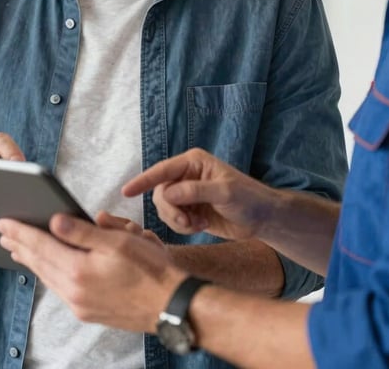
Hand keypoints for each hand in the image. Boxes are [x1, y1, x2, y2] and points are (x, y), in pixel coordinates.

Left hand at [0, 214, 186, 332]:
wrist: (171, 306)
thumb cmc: (151, 270)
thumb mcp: (119, 241)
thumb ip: (83, 232)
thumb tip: (54, 221)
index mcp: (79, 271)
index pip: (41, 246)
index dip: (21, 232)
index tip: (4, 222)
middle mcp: (74, 292)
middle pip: (39, 264)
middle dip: (21, 246)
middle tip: (4, 233)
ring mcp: (80, 305)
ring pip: (47, 278)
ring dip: (32, 260)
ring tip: (18, 248)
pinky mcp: (87, 312)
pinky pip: (59, 288)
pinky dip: (48, 273)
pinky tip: (46, 267)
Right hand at [123, 148, 276, 240]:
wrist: (262, 218)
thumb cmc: (248, 198)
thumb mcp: (224, 192)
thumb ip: (195, 191)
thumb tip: (168, 194)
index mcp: (193, 162)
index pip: (162, 171)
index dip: (143, 181)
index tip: (126, 191)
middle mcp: (186, 175)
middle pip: (160, 193)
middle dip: (170, 210)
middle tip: (187, 222)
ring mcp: (187, 193)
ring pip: (164, 208)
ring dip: (177, 220)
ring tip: (197, 224)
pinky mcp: (190, 210)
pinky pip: (173, 219)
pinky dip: (183, 227)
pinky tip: (200, 226)